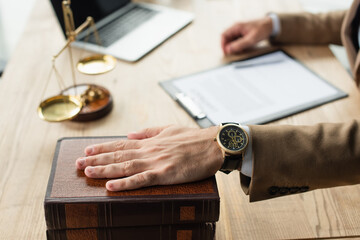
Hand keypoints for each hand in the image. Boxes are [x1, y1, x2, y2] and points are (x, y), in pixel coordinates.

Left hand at [75, 125, 222, 190]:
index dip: (102, 148)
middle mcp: (149, 150)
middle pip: (118, 155)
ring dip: (104, 169)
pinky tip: (111, 186)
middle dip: (96, 159)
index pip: (121, 144)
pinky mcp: (166, 173)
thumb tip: (129, 133)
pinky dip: (125, 183)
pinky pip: (141, 179)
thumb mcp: (169, 128)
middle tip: (77, 164)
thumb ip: (148, 131)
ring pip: (125, 166)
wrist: (214, 144)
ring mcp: (156, 162)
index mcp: (150, 141)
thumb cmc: (194, 138)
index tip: (86, 151)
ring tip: (87, 172)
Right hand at [221, 16, 272, 54]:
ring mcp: (239, 32)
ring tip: (239, 52)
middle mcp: (236, 28)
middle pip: (227, 39)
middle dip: (228, 47)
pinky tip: (243, 50)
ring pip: (231, 41)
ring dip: (233, 48)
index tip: (225, 52)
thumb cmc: (262, 30)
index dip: (223, 44)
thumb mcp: (251, 39)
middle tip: (232, 54)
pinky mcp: (243, 35)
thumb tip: (229, 50)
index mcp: (236, 27)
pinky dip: (238, 47)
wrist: (270, 25)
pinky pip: (237, 42)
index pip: (224, 35)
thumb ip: (239, 44)